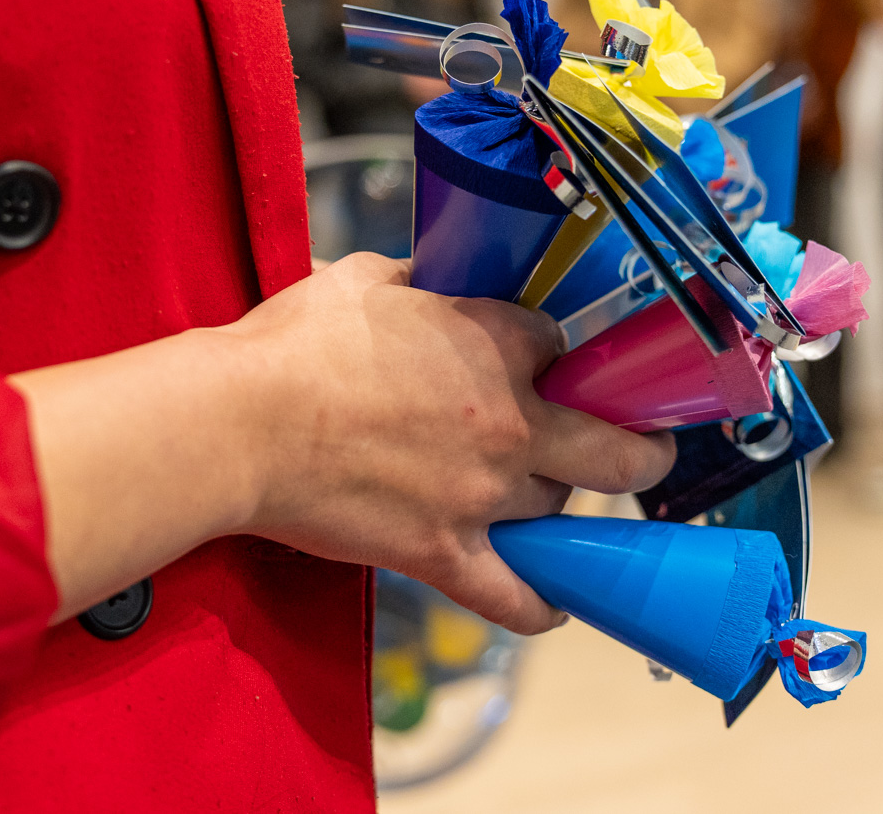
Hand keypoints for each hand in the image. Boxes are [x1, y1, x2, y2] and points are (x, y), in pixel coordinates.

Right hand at [18, 253, 675, 634]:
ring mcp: (484, 495)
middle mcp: (511, 421)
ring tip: (536, 495)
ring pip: (559, 509)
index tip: (537, 358)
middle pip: (616, 448)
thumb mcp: (366, 278)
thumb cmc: (296, 343)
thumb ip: (419, 283)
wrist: (240, 422)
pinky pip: (515, 596)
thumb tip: (431, 283)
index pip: (561, 346)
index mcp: (497, 343)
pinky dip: (541, 604)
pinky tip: (556, 600)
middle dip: (639, 448)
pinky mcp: (444, 553)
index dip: (550, 351)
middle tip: (642, 447)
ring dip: (553, 500)